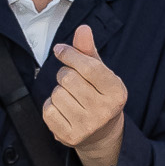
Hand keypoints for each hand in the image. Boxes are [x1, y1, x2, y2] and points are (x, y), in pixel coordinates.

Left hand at [44, 23, 127, 165]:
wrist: (101, 134)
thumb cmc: (99, 96)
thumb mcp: (100, 73)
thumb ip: (89, 51)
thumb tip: (83, 28)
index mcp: (116, 92)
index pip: (88, 67)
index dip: (70, 54)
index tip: (61, 50)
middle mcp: (104, 111)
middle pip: (68, 78)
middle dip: (65, 74)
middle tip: (72, 81)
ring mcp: (87, 126)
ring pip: (56, 93)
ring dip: (58, 91)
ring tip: (70, 97)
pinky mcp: (69, 136)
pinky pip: (48, 110)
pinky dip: (51, 106)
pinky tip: (63, 109)